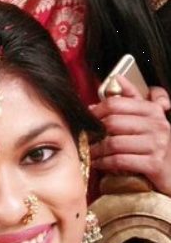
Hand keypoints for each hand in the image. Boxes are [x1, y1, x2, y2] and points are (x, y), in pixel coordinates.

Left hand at [90, 75, 170, 194]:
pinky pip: (120, 160)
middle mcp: (158, 125)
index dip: (96, 111)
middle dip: (94, 132)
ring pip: (114, 143)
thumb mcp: (148, 118)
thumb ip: (133, 98)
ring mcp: (158, 145)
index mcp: (153, 111)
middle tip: (84, 138)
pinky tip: (97, 164)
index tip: (87, 118)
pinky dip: (104, 163)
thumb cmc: (155, 145)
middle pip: (112, 123)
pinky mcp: (155, 165)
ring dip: (96, 150)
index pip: (115, 103)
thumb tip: (117, 78)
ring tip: (89, 152)